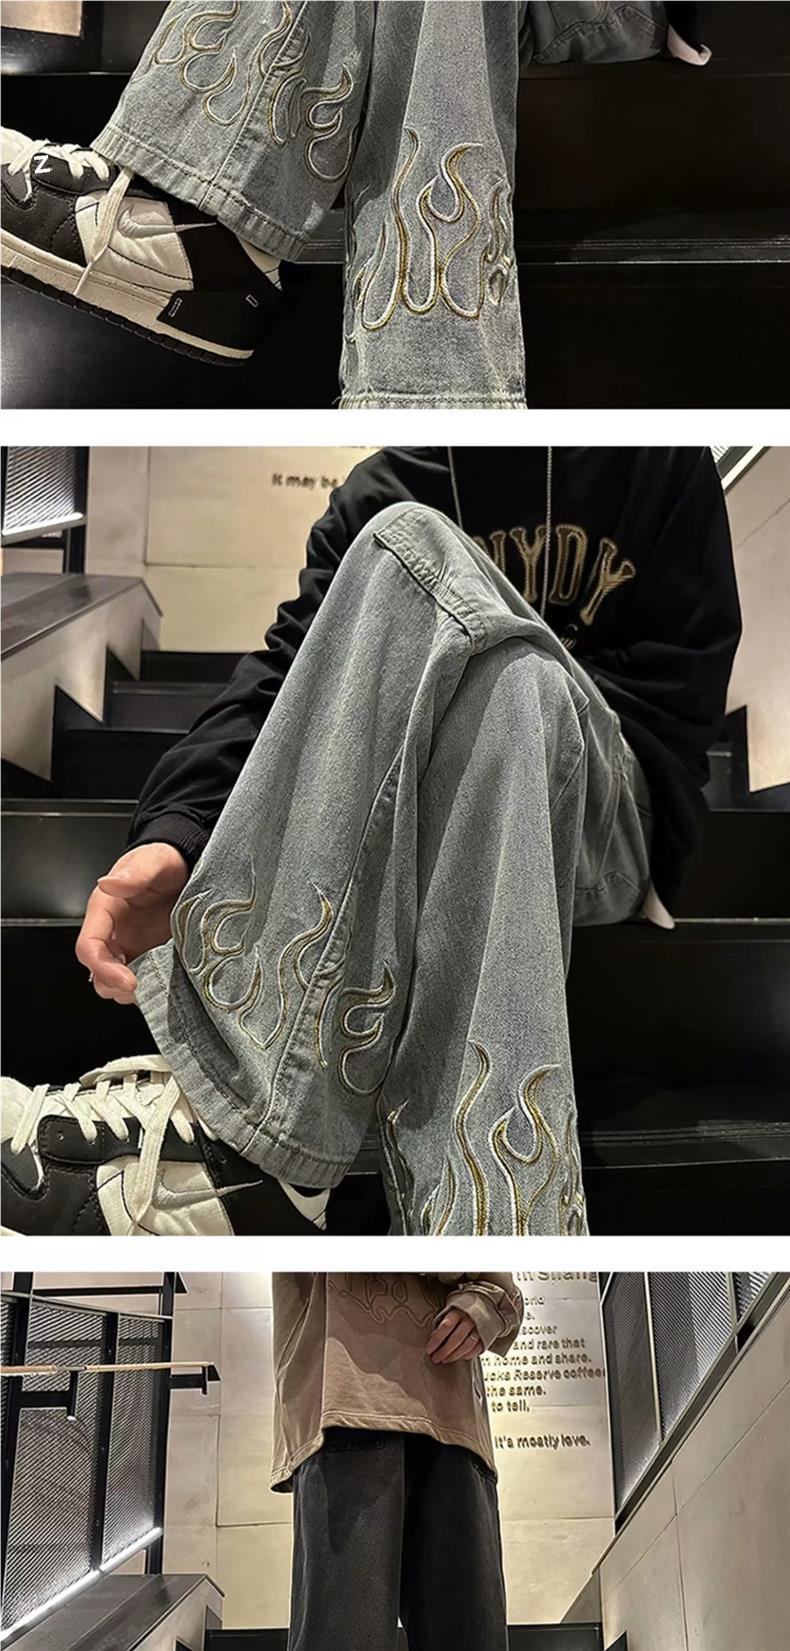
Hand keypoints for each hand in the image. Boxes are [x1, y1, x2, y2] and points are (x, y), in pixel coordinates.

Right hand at [75, 843, 189, 1003]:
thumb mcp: (154, 860)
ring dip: (132, 991)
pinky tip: (169, 982)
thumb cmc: (164, 860)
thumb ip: (135, 872)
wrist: (183, 865)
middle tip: (146, 989)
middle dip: (116, 987)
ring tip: (159, 986)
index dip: (104, 969)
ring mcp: (129, 947)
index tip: (129, 981)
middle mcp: (111, 933)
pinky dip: (150, 987)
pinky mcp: (147, 955)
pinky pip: (141, 980)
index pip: (89, 947)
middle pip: (98, 974)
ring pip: (116, 983)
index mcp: (103, 910)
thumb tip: (108, 884)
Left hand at [425, 1307, 482, 1363]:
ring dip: (454, 1356)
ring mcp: (479, 1329)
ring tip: (444, 1360)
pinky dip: (467, 1355)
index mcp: (458, 1311)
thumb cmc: (462, 1309)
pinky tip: (459, 1358)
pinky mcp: (486, 1337)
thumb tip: (433, 1337)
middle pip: (456, 1339)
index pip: (446, 1326)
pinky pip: (476, 1350)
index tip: (429, 1349)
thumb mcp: (451, 1309)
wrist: (485, 1302)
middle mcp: (470, 1320)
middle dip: (444, 1351)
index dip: (436, 1339)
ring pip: (466, 1346)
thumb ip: (443, 1321)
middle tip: (435, 1358)